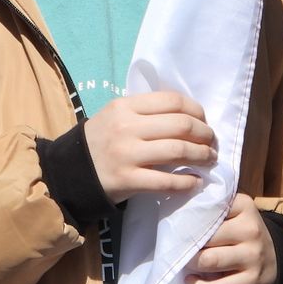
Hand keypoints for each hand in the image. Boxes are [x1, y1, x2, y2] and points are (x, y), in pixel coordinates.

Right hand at [83, 91, 215, 204]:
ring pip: (178, 151)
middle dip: (204, 133)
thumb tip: (187, 115)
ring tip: (209, 159)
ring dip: (201, 156)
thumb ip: (145, 111)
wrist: (70, 171)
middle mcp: (127, 127)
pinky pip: (167, 181)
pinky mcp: (128, 180)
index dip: (196, 110)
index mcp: (125, 106)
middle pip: (180, 125)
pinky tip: (195, 181)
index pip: (172, 101)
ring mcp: (127, 154)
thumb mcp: (116, 115)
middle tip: (211, 142)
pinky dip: (187, 182)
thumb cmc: (100, 140)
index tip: (204, 120)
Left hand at [187, 194, 276, 283]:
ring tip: (186, 263)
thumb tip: (177, 212)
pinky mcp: (251, 281)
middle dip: (187, 244)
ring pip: (209, 260)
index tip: (179, 225)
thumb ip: (212, 209)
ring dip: (191, 264)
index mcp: (244, 206)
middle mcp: (251, 229)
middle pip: (206, 236)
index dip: (190, 218)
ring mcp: (253, 256)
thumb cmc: (241, 235)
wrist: (272, 263)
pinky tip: (191, 281)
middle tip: (178, 247)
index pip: (209, 209)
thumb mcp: (234, 213)